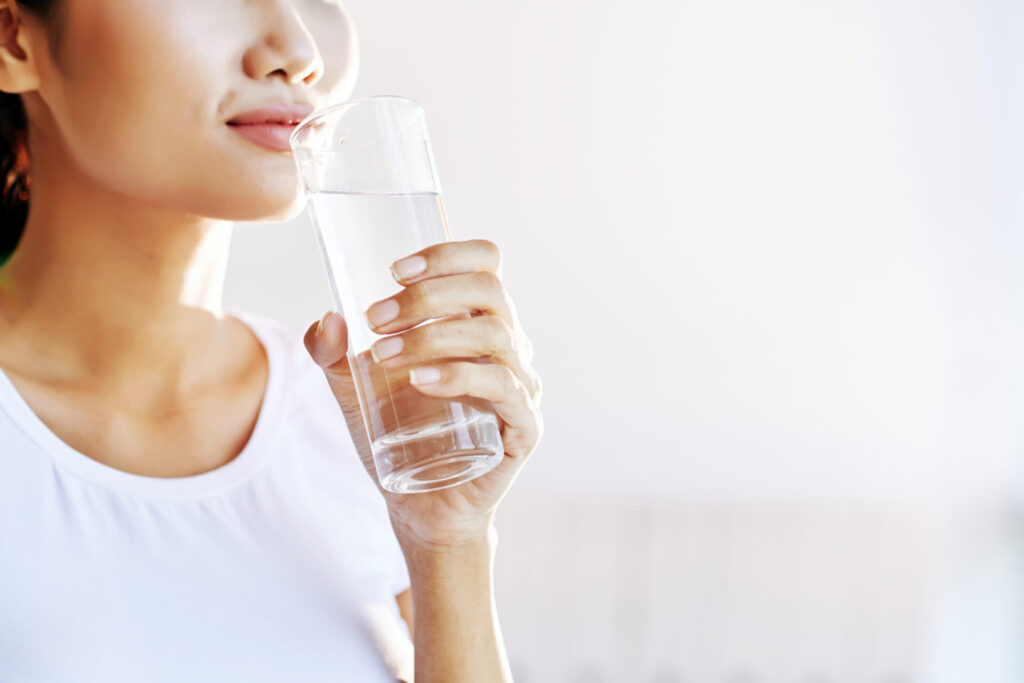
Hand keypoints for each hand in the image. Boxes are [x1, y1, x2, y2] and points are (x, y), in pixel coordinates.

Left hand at [303, 239, 543, 551]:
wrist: (422, 504)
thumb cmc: (398, 433)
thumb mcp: (352, 388)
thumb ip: (331, 354)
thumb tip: (327, 320)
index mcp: (476, 320)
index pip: (485, 263)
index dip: (447, 254)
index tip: (394, 270)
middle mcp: (508, 345)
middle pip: (489, 290)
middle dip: (428, 296)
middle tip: (375, 318)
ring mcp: (521, 384)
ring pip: (495, 336)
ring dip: (435, 335)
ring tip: (385, 354)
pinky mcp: (524, 426)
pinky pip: (504, 388)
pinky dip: (461, 377)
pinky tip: (422, 381)